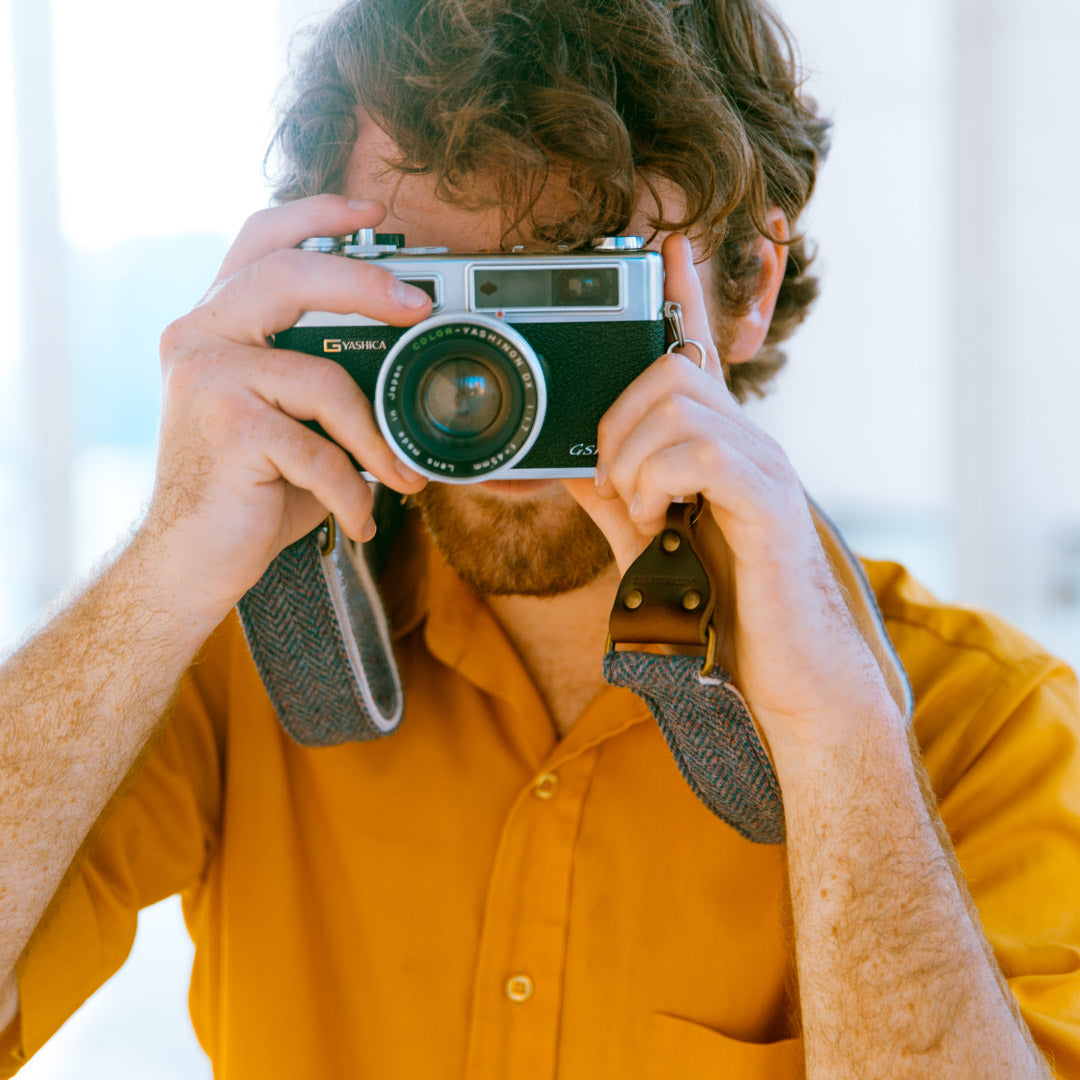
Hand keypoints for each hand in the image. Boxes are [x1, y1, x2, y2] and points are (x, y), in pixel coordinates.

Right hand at [144, 195, 430, 622]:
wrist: (191, 559)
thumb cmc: (248, 488)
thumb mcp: (287, 420)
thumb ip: (321, 377)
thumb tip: (405, 361)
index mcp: (215, 324)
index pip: (260, 241)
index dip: (316, 213)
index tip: (373, 213)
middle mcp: (199, 337)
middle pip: (289, 274)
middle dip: (365, 283)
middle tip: (420, 307)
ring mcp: (206, 378)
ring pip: (324, 380)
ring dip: (376, 439)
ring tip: (398, 477)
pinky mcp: (225, 428)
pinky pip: (321, 451)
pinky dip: (353, 491)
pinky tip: (358, 518)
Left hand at [565, 234, 899, 764]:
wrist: (785, 674)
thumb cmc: (722, 608)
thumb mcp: (647, 546)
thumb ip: (610, 499)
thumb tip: (563, 465)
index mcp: (720, 445)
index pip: (699, 352)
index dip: (683, 295)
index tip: (664, 247)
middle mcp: (749, 440)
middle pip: (670, 370)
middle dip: (617, 422)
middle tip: (615, 485)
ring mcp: (765, 465)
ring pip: (678, 404)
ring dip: (632, 459)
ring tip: (640, 513)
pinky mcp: (768, 500)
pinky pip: (700, 451)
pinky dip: (657, 482)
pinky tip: (658, 521)